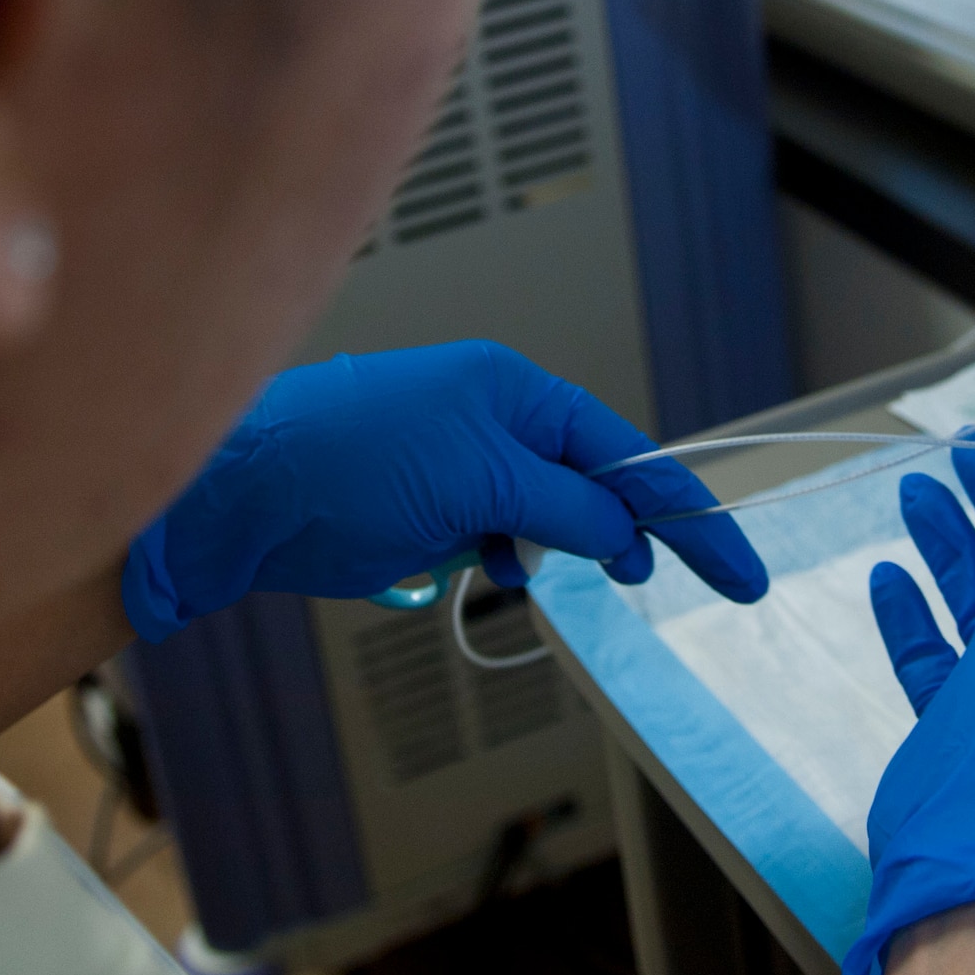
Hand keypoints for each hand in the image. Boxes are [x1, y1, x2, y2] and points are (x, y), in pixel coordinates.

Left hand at [121, 340, 767, 640]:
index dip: (684, 512)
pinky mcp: (424, 507)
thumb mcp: (478, 483)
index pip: (622, 453)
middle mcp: (492, 419)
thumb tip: (625, 535)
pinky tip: (487, 570)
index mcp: (513, 391)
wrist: (241, 497)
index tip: (734, 568)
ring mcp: (458, 464)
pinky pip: (491, 536)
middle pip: (589, 482)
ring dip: (547, 549)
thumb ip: (563, 508)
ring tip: (523, 567)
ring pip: (540, 518)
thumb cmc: (350, 463)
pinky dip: (498, 557)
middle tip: (661, 582)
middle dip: (623, 531)